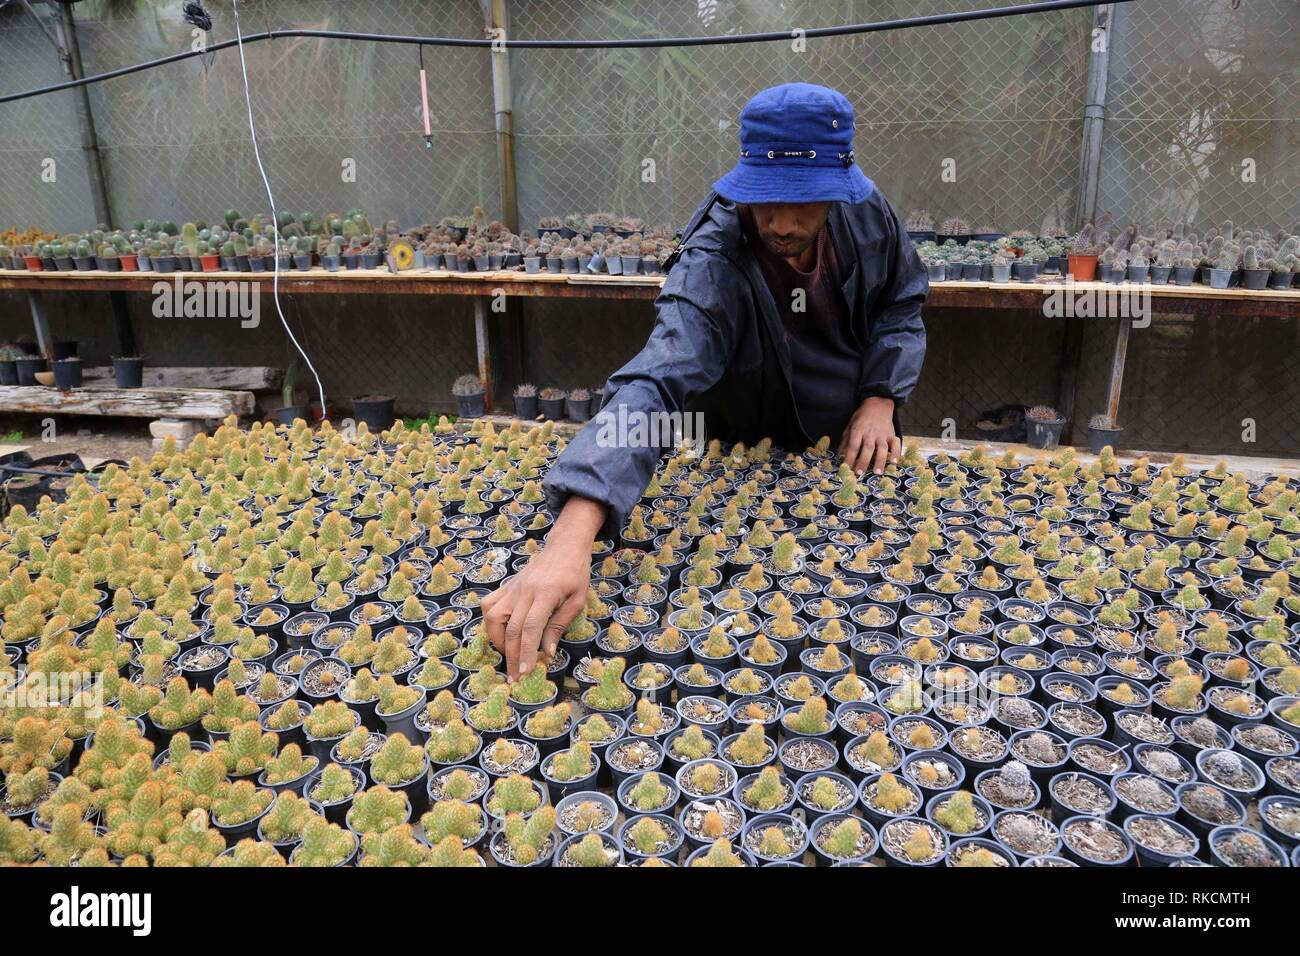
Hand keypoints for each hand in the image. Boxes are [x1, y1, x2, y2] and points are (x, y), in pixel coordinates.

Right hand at [482, 496, 604, 681]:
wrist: (564, 546)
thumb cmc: (575, 573)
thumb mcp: (577, 600)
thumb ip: (559, 626)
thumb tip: (547, 653)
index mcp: (546, 594)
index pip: (530, 628)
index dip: (526, 652)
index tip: (525, 672)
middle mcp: (524, 591)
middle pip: (511, 628)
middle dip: (511, 656)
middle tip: (515, 677)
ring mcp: (513, 587)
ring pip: (492, 617)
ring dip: (497, 640)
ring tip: (508, 654)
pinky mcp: (507, 585)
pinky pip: (489, 604)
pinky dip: (489, 622)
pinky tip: (500, 632)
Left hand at [839, 396, 899, 475]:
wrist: (878, 405)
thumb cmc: (862, 418)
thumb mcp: (850, 425)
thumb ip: (846, 440)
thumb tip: (840, 455)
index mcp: (858, 430)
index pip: (853, 445)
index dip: (849, 457)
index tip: (846, 468)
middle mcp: (871, 432)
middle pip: (867, 448)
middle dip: (863, 461)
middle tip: (860, 473)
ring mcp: (883, 434)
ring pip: (882, 448)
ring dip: (880, 461)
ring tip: (877, 472)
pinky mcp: (892, 434)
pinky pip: (896, 444)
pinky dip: (896, 453)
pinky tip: (895, 462)